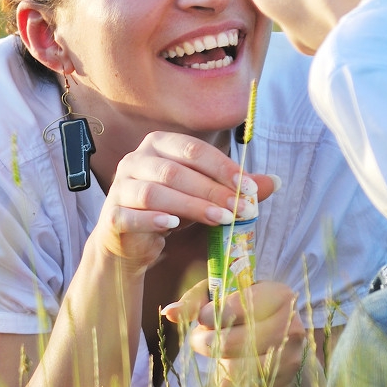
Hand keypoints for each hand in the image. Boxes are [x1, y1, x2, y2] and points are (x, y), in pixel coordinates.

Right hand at [93, 131, 278, 272]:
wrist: (129, 241)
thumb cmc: (169, 209)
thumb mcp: (203, 195)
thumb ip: (232, 187)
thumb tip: (274, 182)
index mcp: (158, 145)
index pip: (192, 149)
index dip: (222, 167)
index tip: (248, 188)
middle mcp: (135, 160)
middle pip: (175, 171)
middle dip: (212, 190)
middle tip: (241, 209)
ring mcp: (120, 187)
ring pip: (154, 192)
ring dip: (191, 206)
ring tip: (221, 219)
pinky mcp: (112, 215)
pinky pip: (131, 214)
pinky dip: (152, 219)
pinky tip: (173, 225)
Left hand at [163, 279, 308, 386]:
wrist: (279, 339)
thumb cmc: (244, 310)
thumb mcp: (221, 295)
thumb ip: (194, 302)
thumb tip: (169, 313)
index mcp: (278, 294)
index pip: (232, 309)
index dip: (208, 316)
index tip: (204, 318)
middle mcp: (291, 326)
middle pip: (230, 343)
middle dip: (204, 342)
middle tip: (202, 338)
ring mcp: (290, 357)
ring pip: (235, 369)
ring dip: (218, 362)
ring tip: (221, 352)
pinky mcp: (283, 383)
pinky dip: (227, 381)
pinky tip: (231, 368)